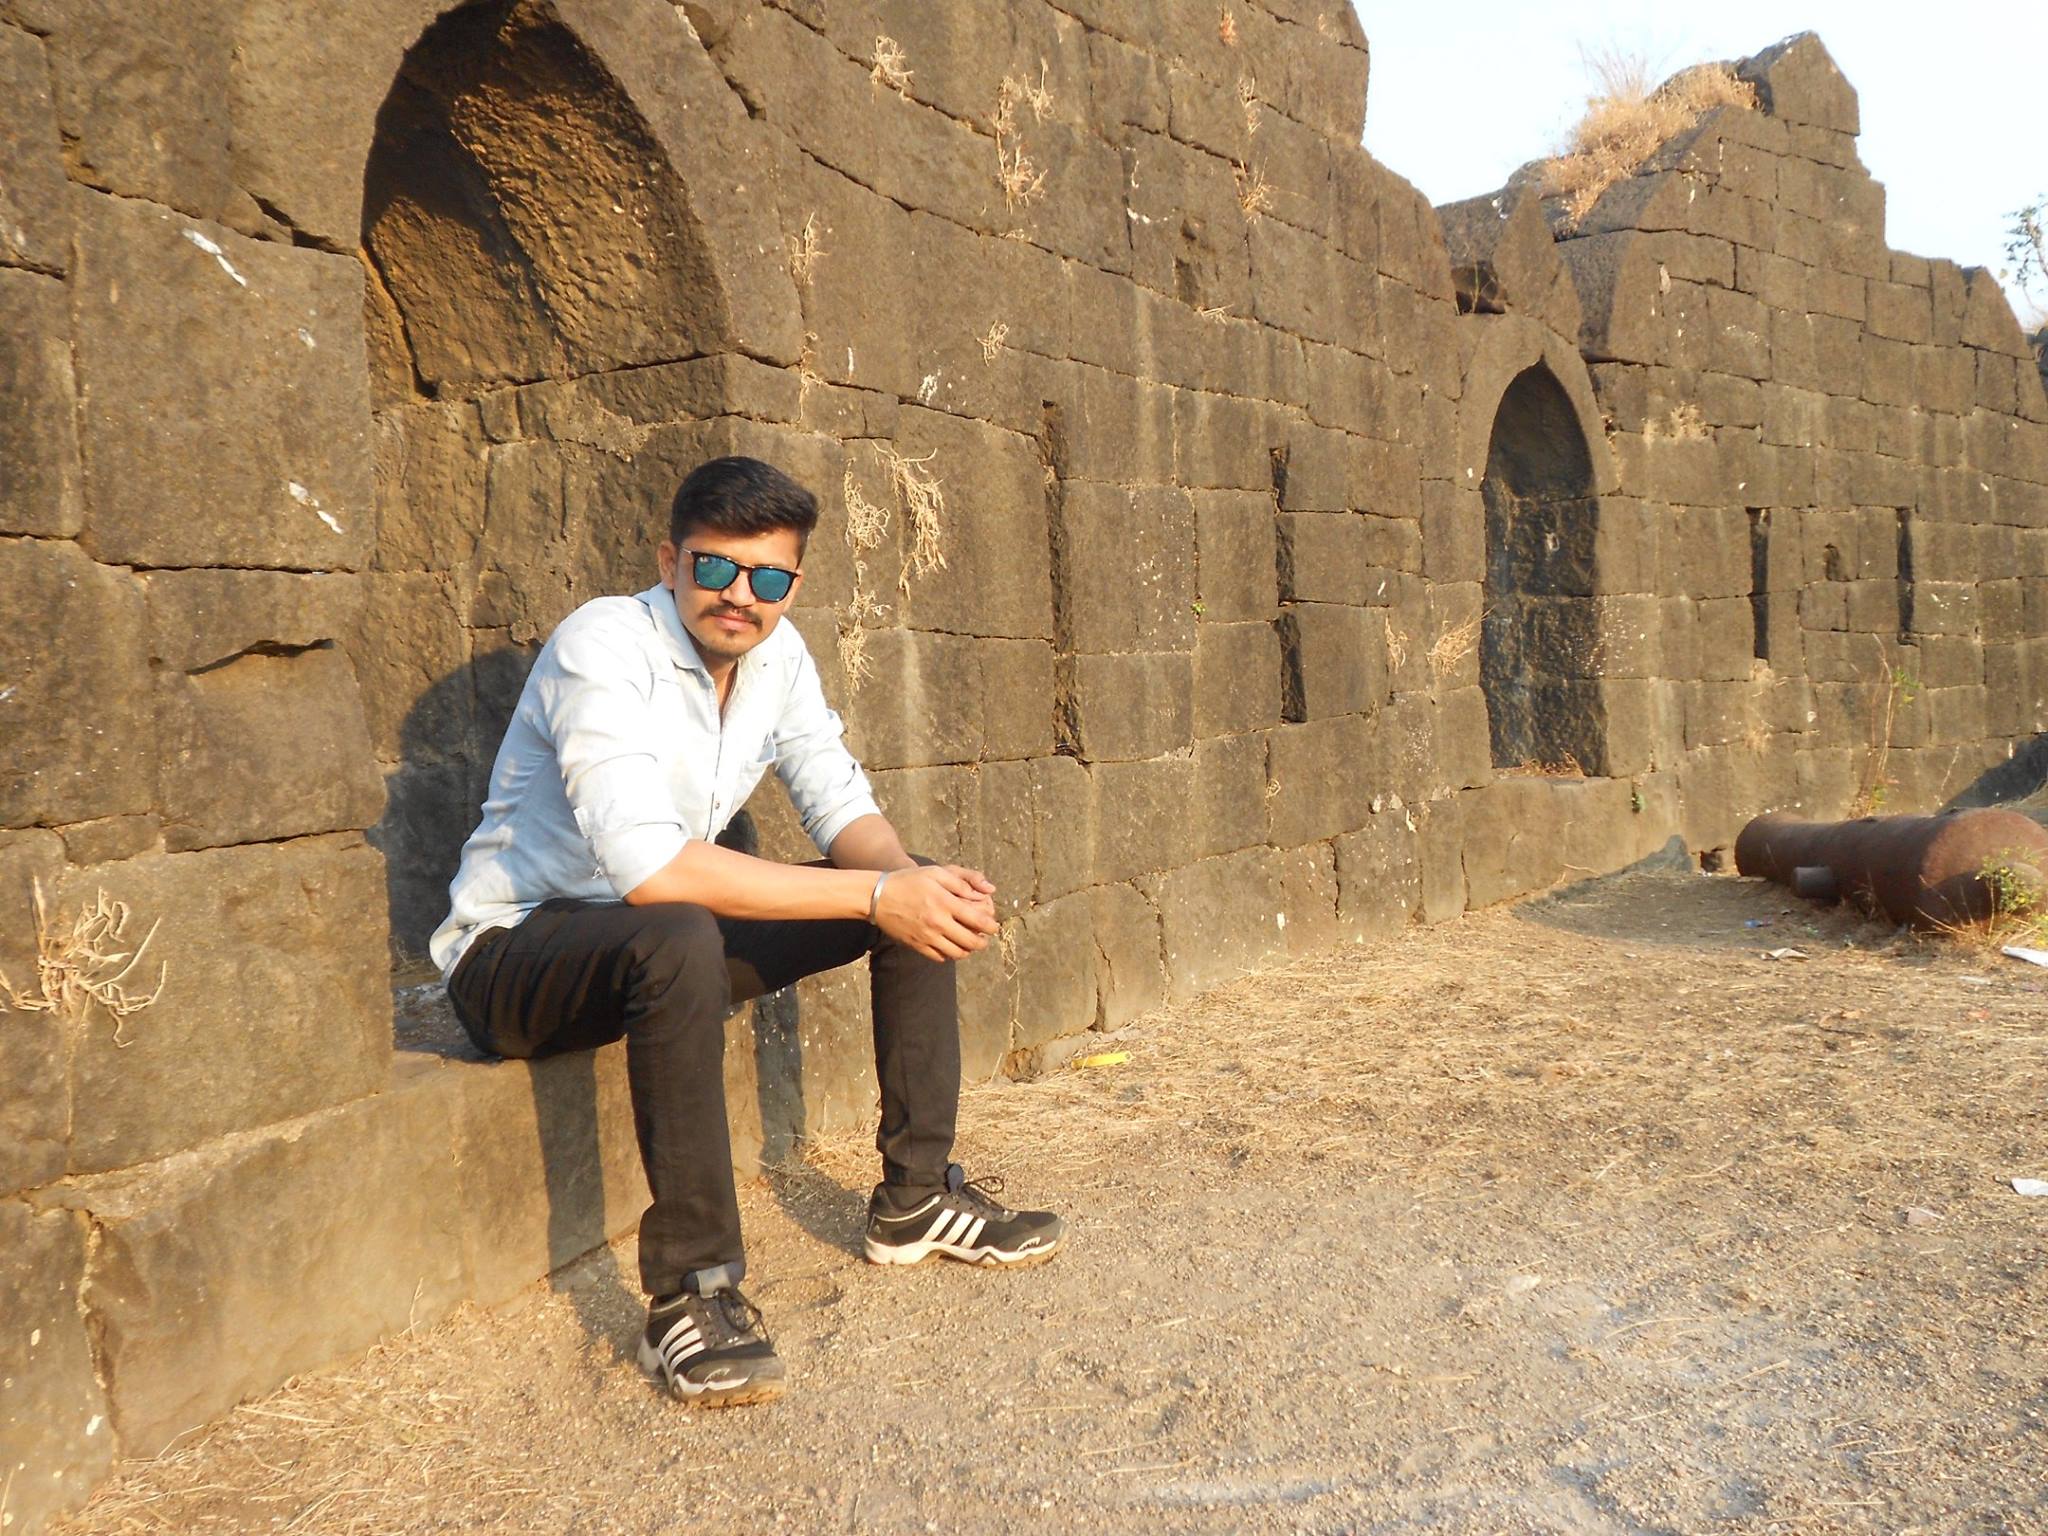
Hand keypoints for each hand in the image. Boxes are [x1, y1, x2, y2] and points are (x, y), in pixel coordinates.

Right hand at [873, 864, 998, 961]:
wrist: (877, 896)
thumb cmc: (909, 880)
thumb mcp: (936, 872)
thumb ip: (962, 881)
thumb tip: (987, 890)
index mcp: (945, 903)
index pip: (978, 920)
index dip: (991, 926)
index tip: (994, 926)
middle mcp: (938, 923)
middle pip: (971, 942)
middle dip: (983, 942)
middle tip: (984, 938)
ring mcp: (927, 937)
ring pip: (957, 953)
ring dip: (968, 950)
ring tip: (969, 944)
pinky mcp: (917, 945)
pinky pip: (940, 957)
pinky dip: (950, 955)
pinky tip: (951, 946)